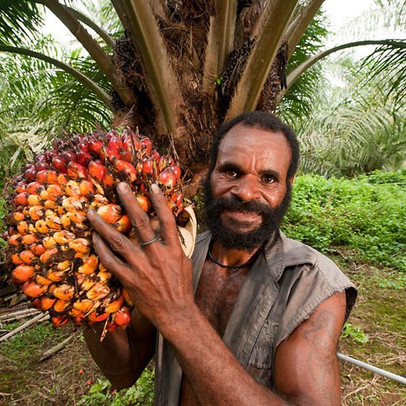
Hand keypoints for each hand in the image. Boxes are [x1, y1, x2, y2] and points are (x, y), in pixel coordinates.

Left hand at [87, 182, 194, 327]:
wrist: (175, 312)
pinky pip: (111, 261)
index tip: (151, 186)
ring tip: (92, 212)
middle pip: (142, 224)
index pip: (167, 220)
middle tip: (120, 186)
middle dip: (130, 203)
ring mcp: (141, 267)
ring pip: (119, 241)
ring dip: (104, 226)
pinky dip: (101, 249)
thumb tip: (164, 228)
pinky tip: (94, 238)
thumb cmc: (181, 286)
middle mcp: (156, 255)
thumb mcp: (183, 261)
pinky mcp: (129, 279)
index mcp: (172, 249)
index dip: (159, 202)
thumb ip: (172, 243)